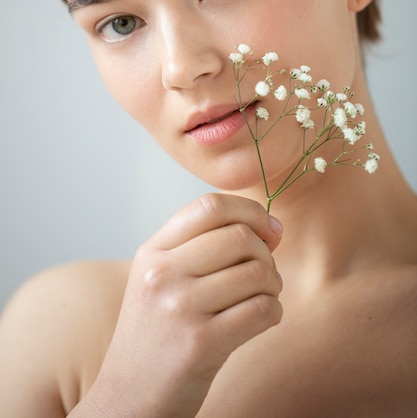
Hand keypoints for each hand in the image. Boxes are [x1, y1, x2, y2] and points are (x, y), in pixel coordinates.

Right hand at [76, 194, 282, 417]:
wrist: (128, 399)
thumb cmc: (156, 335)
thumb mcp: (160, 279)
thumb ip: (201, 247)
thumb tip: (268, 226)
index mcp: (152, 252)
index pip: (210, 206)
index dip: (250, 211)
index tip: (269, 228)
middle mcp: (161, 274)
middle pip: (240, 236)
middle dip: (265, 253)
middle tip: (264, 272)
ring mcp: (179, 307)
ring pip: (257, 273)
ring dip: (272, 285)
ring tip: (261, 298)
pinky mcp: (201, 343)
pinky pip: (263, 310)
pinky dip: (273, 312)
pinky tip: (261, 319)